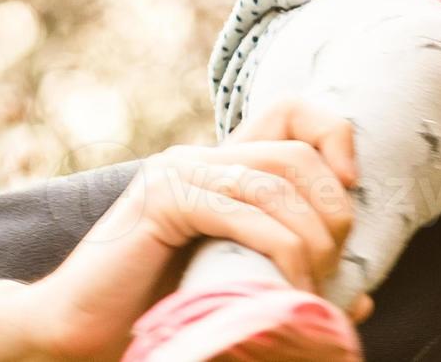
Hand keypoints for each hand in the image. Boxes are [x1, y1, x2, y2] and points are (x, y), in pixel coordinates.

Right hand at [0, 99, 367, 361]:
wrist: (79, 329)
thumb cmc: (159, 308)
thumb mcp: (240, 281)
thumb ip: (294, 280)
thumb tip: (362, 302)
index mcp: (221, 168)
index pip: (290, 111)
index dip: (334, 134)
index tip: (353, 188)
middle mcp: (200, 159)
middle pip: (296, 151)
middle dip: (333, 208)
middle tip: (336, 262)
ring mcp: (178, 175)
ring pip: (274, 183)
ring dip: (311, 238)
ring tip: (313, 286)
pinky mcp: (162, 203)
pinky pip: (240, 211)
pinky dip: (278, 248)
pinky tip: (289, 285)